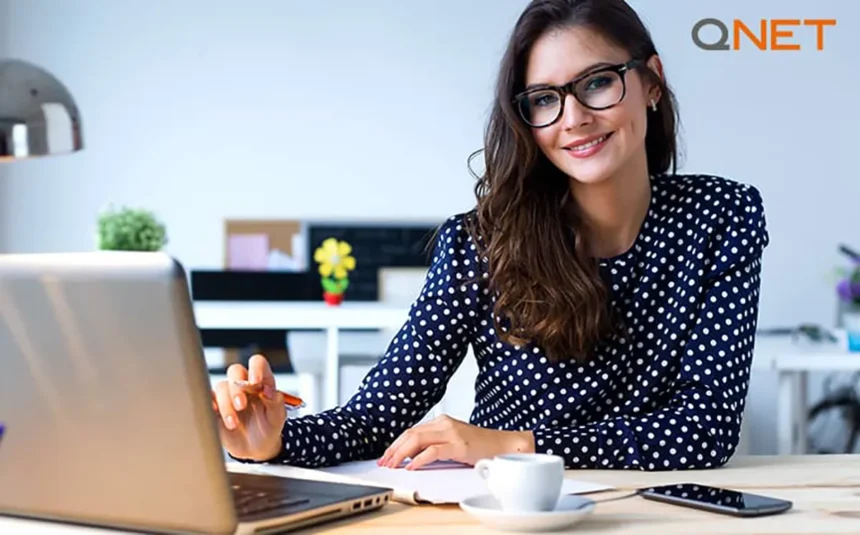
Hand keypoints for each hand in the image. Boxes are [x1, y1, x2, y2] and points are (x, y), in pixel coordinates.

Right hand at [212, 354, 285, 461]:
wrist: (256, 447)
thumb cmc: (269, 427)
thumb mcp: (277, 417)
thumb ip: (275, 402)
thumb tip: (268, 391)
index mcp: (262, 381)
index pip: (257, 363)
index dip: (256, 368)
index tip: (256, 382)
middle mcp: (244, 384)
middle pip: (235, 371)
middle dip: (237, 388)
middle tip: (242, 406)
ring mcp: (228, 394)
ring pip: (221, 387)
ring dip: (226, 405)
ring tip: (233, 423)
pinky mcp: (216, 406)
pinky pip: (208, 398)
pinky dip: (210, 405)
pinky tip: (216, 414)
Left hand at [377, 414, 533, 469]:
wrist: (505, 445)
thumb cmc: (481, 446)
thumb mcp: (454, 441)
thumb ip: (435, 444)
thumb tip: (412, 456)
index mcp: (442, 421)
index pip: (412, 431)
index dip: (396, 443)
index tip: (386, 455)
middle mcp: (444, 423)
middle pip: (411, 434)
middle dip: (394, 449)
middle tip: (384, 462)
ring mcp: (452, 433)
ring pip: (417, 439)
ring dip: (401, 454)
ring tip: (393, 465)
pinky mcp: (459, 445)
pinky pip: (433, 451)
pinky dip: (419, 459)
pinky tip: (412, 466)